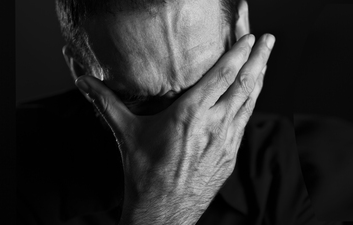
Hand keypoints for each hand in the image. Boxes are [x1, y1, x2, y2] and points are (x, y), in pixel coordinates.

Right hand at [76, 33, 274, 224]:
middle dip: (259, 59)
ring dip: (260, 79)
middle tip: (270, 40)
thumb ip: (106, 102)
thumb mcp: (126, 133)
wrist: (162, 212)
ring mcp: (226, 143)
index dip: (238, 53)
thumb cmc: (143, 174)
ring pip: (250, 103)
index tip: (249, 37)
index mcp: (190, 116)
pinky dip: (251, 104)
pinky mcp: (230, 157)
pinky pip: (245, 123)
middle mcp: (214, 126)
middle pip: (245, 85)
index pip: (222, 77)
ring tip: (265, 61)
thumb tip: (83, 82)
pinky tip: (251, 98)